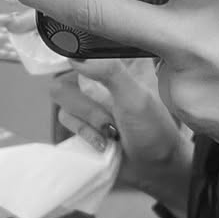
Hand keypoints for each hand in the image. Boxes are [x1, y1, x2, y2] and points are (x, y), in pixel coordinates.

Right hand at [51, 58, 190, 202]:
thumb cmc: (153, 130)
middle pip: (65, 79)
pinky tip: (104, 143)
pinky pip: (65, 121)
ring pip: (63, 103)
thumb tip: (75, 56)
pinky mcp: (82, 123)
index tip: (79, 72)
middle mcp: (99, 78)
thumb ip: (109, 72)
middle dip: (86, 107)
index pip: (83, 48)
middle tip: (110, 120)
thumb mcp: (135, 97)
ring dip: (88, 122)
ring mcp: (89, 101)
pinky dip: (85, 134)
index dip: (72, 53)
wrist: (155, 169)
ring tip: (112, 133)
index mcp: (115, 63)